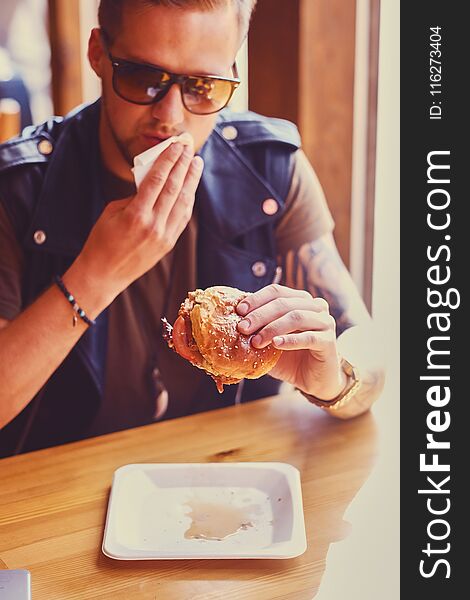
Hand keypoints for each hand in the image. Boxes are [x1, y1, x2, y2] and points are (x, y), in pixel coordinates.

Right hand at [73, 142, 203, 301]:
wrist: (103, 274)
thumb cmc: (102, 240)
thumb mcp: (112, 212)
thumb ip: (134, 196)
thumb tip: (153, 182)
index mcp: (136, 215)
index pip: (157, 180)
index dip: (168, 160)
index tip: (175, 145)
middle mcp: (153, 226)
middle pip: (174, 188)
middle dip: (183, 165)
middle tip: (189, 148)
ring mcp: (164, 236)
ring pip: (183, 203)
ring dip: (191, 181)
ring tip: (196, 163)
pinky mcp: (168, 244)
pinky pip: (182, 218)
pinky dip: (187, 200)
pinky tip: (190, 188)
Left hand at [236, 284, 346, 399]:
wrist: (314, 380)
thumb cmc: (290, 358)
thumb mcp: (269, 341)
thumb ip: (256, 330)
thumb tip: (230, 320)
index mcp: (300, 300)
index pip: (276, 291)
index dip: (256, 299)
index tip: (239, 311)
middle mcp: (315, 306)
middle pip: (284, 303)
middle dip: (260, 315)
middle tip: (242, 328)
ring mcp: (325, 322)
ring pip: (296, 317)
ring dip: (272, 328)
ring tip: (256, 341)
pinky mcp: (329, 341)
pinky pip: (308, 337)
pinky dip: (290, 340)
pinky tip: (276, 344)